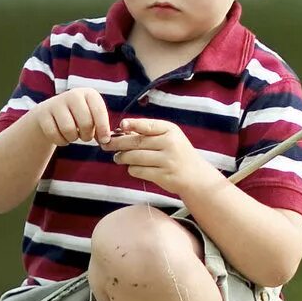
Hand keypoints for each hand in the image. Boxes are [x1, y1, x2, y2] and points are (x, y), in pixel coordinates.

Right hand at [32, 88, 113, 145]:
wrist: (50, 113)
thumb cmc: (78, 118)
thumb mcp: (92, 118)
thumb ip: (101, 128)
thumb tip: (105, 141)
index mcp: (89, 94)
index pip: (99, 112)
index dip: (103, 129)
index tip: (104, 140)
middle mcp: (73, 95)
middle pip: (85, 123)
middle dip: (87, 136)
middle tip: (85, 137)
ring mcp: (56, 102)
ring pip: (69, 130)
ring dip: (73, 138)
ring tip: (73, 135)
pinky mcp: (42, 113)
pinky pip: (54, 134)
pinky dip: (60, 141)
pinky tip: (62, 136)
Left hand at [101, 117, 217, 198]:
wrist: (196, 176)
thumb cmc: (177, 153)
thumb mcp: (170, 137)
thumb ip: (149, 132)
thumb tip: (121, 130)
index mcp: (170, 130)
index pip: (148, 125)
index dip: (133, 124)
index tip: (121, 125)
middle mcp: (170, 144)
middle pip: (136, 142)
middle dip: (117, 143)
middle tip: (105, 144)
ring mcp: (167, 160)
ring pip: (134, 157)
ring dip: (122, 158)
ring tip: (118, 158)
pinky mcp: (163, 175)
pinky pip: (138, 171)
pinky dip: (132, 169)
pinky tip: (133, 167)